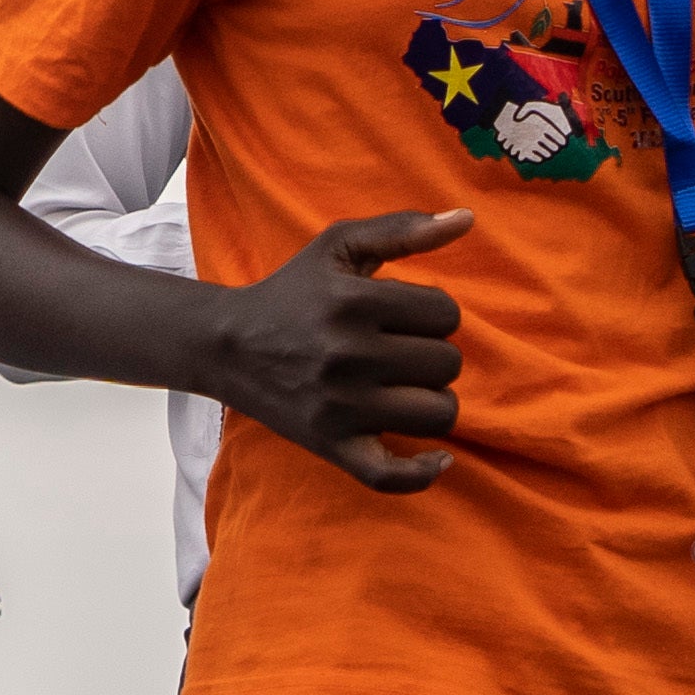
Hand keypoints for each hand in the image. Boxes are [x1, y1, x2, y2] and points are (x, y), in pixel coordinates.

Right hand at [202, 208, 472, 493]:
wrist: (227, 346)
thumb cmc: (293, 292)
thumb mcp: (339, 245)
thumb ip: (402, 229)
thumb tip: (467, 219)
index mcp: (353, 302)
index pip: (446, 314)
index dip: (435, 313)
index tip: (406, 317)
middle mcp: (348, 356)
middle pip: (447, 363)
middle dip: (432, 354)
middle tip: (401, 351)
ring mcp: (340, 407)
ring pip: (437, 413)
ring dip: (432, 400)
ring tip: (407, 388)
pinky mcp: (332, 445)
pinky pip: (392, 476)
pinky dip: (423, 472)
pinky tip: (439, 458)